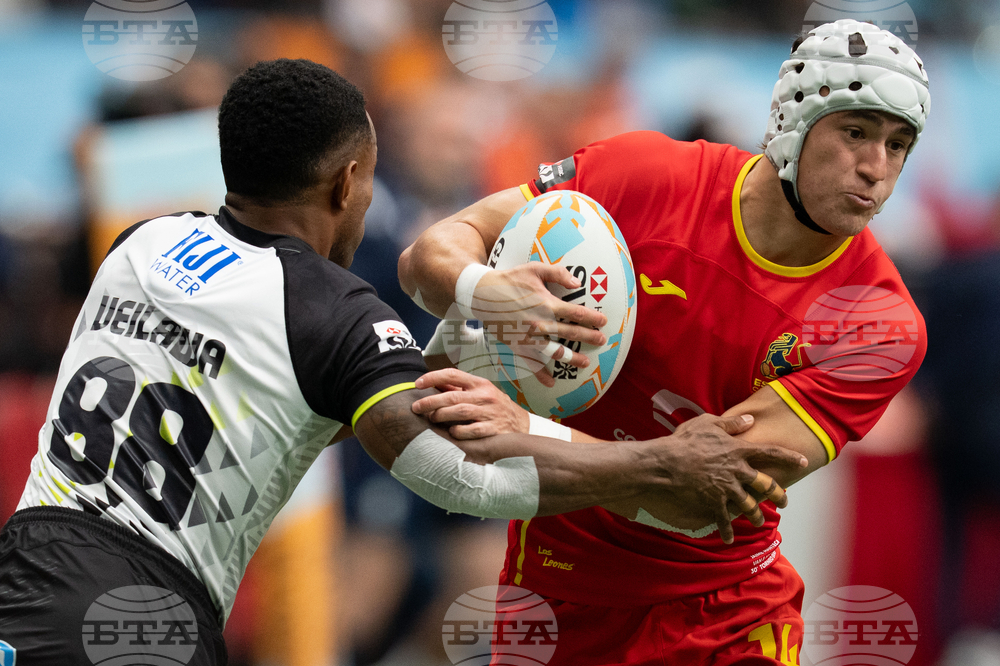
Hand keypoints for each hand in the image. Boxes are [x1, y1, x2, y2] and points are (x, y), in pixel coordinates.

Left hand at [412, 368, 528, 438]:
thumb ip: (458, 389)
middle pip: (452, 396)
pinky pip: (470, 430)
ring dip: (441, 415)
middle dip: (430, 402)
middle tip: (416, 408)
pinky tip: (452, 432)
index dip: (433, 377)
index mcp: (479, 383)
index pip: (452, 374)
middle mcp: (485, 396)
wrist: (522, 424)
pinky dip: (458, 431)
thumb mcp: (480, 392)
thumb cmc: (495, 407)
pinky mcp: (492, 430)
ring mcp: (489, 413)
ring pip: (459, 412)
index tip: (417, 384)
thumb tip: (433, 385)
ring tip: (432, 419)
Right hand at [469, 264, 606, 387]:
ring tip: (584, 363)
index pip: (576, 313)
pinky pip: (531, 363)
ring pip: (556, 352)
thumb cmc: (509, 279)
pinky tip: (551, 382)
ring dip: (572, 359)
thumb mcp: (534, 269)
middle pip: (571, 334)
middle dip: (589, 338)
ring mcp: (529, 337)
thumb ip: (558, 273)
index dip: (592, 318)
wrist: (482, 294)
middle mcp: (540, 323)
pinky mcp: (517, 345)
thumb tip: (576, 282)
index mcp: (546, 304)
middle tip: (601, 341)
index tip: (603, 321)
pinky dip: (541, 375)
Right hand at [640, 413, 806, 543]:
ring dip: (755, 515)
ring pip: (749, 504)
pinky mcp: (714, 502)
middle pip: (766, 484)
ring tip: (758, 522)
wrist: (668, 463)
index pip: (770, 453)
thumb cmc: (686, 440)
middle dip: (779, 494)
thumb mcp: (709, 423)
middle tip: (786, 501)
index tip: (803, 461)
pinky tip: (729, 539)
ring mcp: (727, 488)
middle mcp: (738, 471)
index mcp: (739, 451)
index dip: (788, 457)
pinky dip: (727, 530)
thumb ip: (732, 423)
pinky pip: (724, 519)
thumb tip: (751, 420)